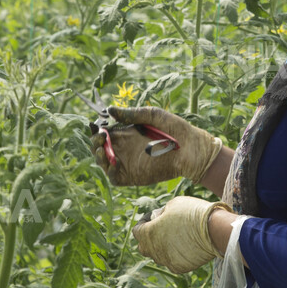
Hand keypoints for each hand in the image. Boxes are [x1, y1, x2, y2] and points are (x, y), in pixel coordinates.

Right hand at [91, 105, 223, 186]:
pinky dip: (109, 171)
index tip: (95, 126)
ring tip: (104, 150)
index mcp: (126, 133)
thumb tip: (110, 110)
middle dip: (95, 143)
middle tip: (100, 138)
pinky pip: (114, 177)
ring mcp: (127, 163)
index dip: (96, 130)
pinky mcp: (132, 176)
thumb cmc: (176, 129)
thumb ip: (132, 114)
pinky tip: (113, 163)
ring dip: (98, 157)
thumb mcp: (153, 115)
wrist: (191, 150)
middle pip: (99, 148)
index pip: (103, 133)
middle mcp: (124, 148)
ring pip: (103, 163)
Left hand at [132, 197, 231, 273]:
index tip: (153, 217)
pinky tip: (186, 245)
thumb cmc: (192, 213)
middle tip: (160, 228)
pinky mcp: (179, 268)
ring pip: (158, 255)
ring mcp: (166, 261)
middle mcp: (154, 250)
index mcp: (148, 234)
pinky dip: (175, 254)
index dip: (143, 222)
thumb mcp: (173, 204)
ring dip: (162, 246)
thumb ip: (161, 213)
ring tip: (176, 236)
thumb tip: (158, 218)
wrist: (214, 230)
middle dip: (149, 237)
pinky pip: (172, 261)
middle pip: (144, 247)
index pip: (136, 231)